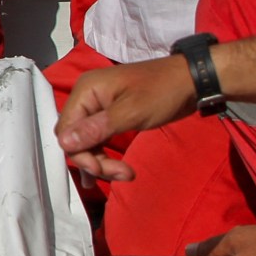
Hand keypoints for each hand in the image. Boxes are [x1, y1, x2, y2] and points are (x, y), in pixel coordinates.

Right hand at [55, 55, 195, 180]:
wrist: (191, 80)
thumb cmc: (162, 92)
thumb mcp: (131, 112)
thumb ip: (97, 128)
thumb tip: (64, 143)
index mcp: (86, 91)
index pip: (66, 130)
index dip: (79, 153)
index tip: (102, 169)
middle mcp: (87, 98)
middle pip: (74, 138)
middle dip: (93, 159)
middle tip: (121, 174)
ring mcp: (99, 107)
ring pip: (87, 141)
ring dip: (101, 161)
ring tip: (126, 174)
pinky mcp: (111, 116)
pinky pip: (98, 138)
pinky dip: (104, 155)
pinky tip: (113, 171)